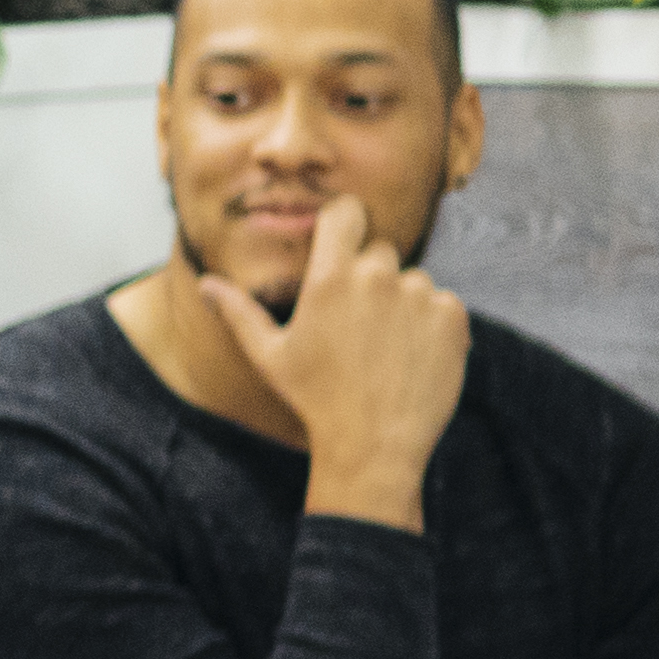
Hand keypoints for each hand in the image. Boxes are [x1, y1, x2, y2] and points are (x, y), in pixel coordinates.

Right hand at [200, 198, 469, 514]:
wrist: (373, 446)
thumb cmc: (315, 399)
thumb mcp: (270, 356)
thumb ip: (239, 312)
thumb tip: (206, 284)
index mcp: (331, 277)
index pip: (345, 212)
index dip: (344, 223)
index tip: (341, 241)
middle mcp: (378, 276)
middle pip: (379, 251)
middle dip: (369, 277)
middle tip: (357, 325)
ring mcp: (420, 294)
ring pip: (412, 280)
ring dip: (402, 302)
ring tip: (385, 349)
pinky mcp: (452, 316)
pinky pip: (442, 303)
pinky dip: (431, 324)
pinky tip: (411, 357)